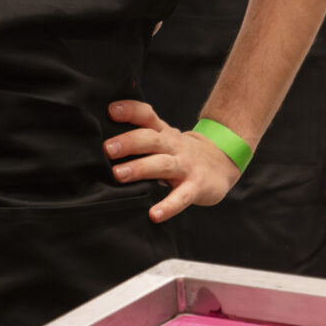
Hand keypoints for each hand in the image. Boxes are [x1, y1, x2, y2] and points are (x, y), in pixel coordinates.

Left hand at [104, 101, 242, 222]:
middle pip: (151, 140)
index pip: (147, 116)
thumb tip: (102, 137)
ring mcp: (185, 166)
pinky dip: (169, 206)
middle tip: (108, 148)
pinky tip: (155, 215)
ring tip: (119, 174)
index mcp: (163, 133)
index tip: (111, 110)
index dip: (131, 111)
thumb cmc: (182, 152)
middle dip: (129, 142)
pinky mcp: (196, 187)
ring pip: (162, 165)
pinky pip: (181, 197)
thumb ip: (140, 134)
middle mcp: (173, 146)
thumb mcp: (164, 137)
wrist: (223, 162)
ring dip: (140, 168)